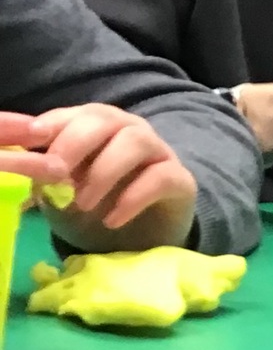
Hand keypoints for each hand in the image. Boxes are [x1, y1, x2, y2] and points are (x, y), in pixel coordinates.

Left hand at [0, 105, 197, 249]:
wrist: (147, 235)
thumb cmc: (102, 204)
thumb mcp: (64, 190)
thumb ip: (44, 176)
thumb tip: (14, 166)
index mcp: (97, 126)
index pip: (72, 114)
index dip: (51, 123)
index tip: (31, 139)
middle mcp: (128, 130)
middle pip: (104, 118)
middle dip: (75, 143)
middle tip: (56, 173)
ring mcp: (158, 152)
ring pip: (135, 141)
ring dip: (103, 171)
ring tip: (83, 203)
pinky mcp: (180, 180)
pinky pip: (160, 177)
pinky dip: (132, 198)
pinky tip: (112, 220)